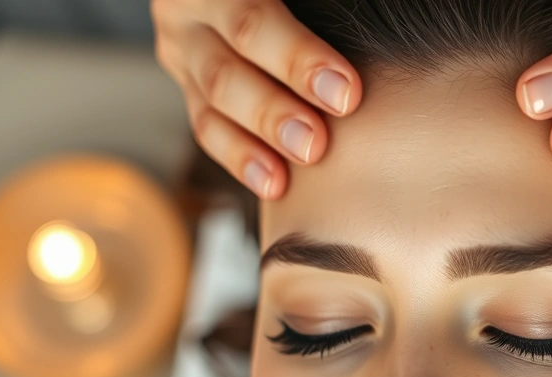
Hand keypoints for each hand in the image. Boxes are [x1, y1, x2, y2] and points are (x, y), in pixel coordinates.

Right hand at [151, 0, 361, 198]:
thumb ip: (318, 8)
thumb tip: (367, 6)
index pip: (253, 20)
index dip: (298, 58)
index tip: (347, 93)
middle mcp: (191, 11)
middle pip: (226, 72)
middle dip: (273, 113)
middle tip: (317, 143)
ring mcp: (184, 51)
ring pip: (212, 107)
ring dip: (257, 144)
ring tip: (295, 170)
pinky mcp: (189, 83)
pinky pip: (209, 127)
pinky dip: (242, 158)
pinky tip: (275, 184)